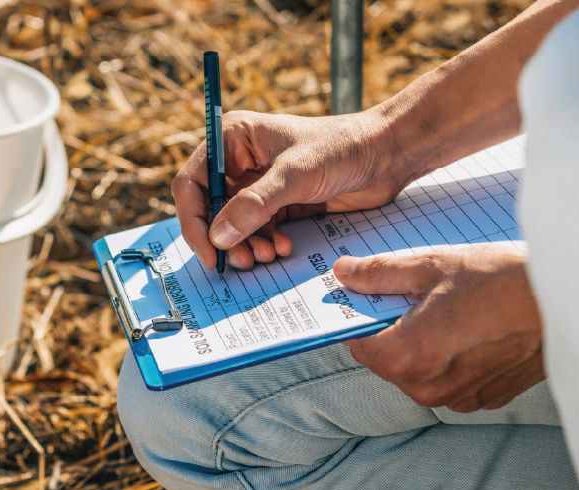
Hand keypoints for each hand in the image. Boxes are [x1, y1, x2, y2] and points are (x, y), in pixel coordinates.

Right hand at [171, 109, 409, 269]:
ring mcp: (258, 184)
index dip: (194, 219)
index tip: (208, 251)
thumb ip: (255, 205)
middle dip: (222, 238)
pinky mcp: (277, 203)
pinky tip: (282, 247)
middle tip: (240, 261)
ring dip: (244, 245)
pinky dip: (263, 244)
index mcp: (232, 139)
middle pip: (209, 209)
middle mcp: (239, 160)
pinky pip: (255, 231)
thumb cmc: (342, 148)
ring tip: (265, 257)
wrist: (386, 154)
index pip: (192, 182)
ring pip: (231, 225)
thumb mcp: (295, 175)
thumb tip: (217, 237)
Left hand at [333, 244, 544, 411]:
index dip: (358, 317)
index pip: (357, 343)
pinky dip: (449, 358)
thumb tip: (344, 273)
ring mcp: (459, 397)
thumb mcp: (430, 267)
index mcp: (408, 358)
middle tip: (410, 296)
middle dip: (389, 330)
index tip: (364, 297)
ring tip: (445, 310)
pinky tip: (468, 329)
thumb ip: (379, 274)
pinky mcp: (485, 397)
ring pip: (417, 372)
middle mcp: (429, 388)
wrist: (566, 297)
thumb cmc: (500, 279)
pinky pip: (449, 380)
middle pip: (386, 360)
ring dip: (419, 345)